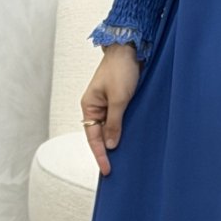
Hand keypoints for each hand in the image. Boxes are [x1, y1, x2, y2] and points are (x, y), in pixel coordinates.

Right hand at [80, 46, 141, 175]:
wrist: (130, 49)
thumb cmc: (121, 69)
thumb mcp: (119, 98)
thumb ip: (114, 122)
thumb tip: (110, 144)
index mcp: (89, 106)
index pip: (93, 138)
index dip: (100, 155)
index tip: (106, 170)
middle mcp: (96, 107)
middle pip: (100, 136)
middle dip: (106, 152)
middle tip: (115, 170)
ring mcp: (108, 104)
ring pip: (111, 129)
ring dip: (117, 141)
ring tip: (124, 160)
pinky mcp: (120, 101)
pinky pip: (120, 120)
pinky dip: (124, 130)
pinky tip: (131, 140)